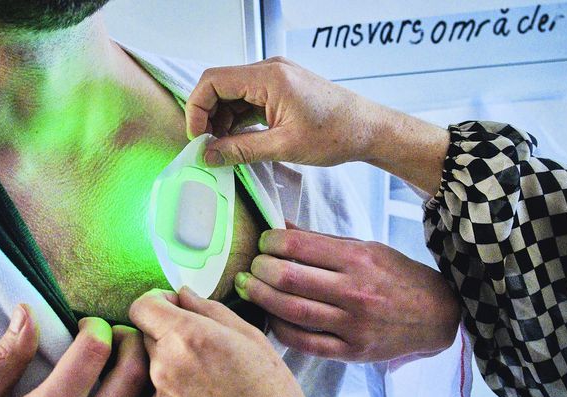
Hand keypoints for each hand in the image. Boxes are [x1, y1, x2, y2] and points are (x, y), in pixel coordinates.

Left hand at [129, 288, 329, 396]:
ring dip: (172, 368)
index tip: (173, 307)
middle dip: (168, 335)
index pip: (142, 306)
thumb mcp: (252, 339)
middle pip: (146, 336)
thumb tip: (185, 294)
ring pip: (153, 370)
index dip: (157, 302)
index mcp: (187, 337)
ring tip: (209, 383)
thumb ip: (211, 310)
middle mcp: (164, 367)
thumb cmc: (273, 396)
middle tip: (202, 349)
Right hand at [185, 57, 449, 194]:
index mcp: (269, 76)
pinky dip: (238, 119)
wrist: (369, 129)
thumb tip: (209, 156)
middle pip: (219, 85)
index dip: (197, 109)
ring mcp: (276, 79)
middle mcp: (270, 70)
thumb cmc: (336, 134)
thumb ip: (241, 150)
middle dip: (207, 116)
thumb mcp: (283, 147)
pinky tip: (237, 141)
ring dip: (222, 120)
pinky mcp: (281, 90)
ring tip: (223, 149)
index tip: (198, 138)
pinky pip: (248, 100)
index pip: (213, 81)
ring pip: (232, 94)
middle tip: (207, 147)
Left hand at [233, 225, 460, 361]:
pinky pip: (304, 342)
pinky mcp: (351, 351)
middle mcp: (354, 291)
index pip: (299, 246)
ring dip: (262, 297)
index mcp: (358, 259)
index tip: (264, 242)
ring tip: (250, 287)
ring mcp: (352, 324)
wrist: (436, 315)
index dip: (271, 241)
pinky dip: (280, 328)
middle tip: (253, 266)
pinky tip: (270, 316)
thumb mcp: (367, 247)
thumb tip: (281, 226)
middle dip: (260, 269)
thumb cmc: (398, 277)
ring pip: (292, 311)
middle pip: (289, 278)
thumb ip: (322, 240)